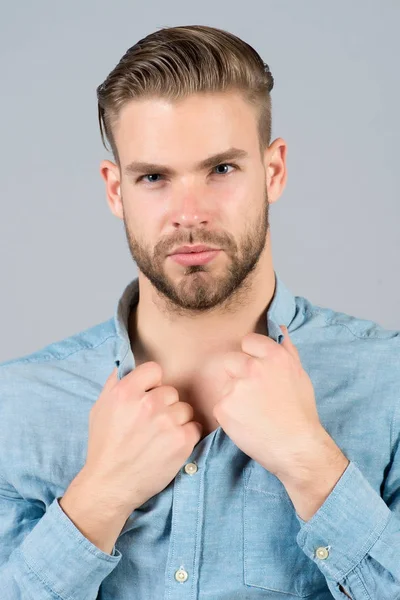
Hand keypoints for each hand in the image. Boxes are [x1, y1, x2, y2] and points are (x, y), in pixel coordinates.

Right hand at [82, 362, 202, 512]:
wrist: (110, 485)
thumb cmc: (104, 447)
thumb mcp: (100, 408)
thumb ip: (115, 383)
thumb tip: (128, 365)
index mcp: (126, 392)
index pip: (155, 370)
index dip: (152, 383)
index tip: (148, 395)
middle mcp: (148, 404)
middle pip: (172, 391)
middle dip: (164, 405)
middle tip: (152, 423)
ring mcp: (167, 423)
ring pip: (185, 409)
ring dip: (177, 421)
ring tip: (160, 437)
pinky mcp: (182, 441)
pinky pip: (194, 427)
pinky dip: (186, 436)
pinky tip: (171, 445)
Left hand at [206, 326, 324, 479]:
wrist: (296, 448)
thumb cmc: (301, 413)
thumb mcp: (300, 375)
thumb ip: (286, 350)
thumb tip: (280, 329)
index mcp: (274, 356)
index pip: (248, 341)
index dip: (251, 356)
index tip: (258, 372)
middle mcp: (254, 368)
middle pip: (230, 360)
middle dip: (238, 374)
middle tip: (253, 396)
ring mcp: (236, 387)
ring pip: (225, 383)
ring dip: (233, 394)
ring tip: (252, 411)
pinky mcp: (223, 407)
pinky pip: (220, 403)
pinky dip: (228, 413)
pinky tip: (246, 422)